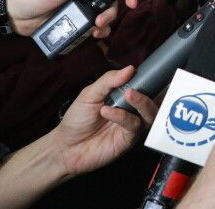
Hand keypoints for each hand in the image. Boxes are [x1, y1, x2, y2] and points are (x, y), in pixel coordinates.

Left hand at [0, 0, 143, 36]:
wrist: (14, 15)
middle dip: (118, 4)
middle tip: (121, 12)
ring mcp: (85, 3)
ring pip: (108, 10)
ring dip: (108, 19)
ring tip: (97, 26)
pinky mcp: (80, 18)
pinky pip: (98, 24)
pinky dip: (100, 29)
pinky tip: (94, 33)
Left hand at [0, 66, 157, 207]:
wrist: (62, 147)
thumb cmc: (72, 122)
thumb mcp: (88, 93)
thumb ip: (109, 80)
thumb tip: (128, 67)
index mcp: (123, 99)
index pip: (143, 86)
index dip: (151, 80)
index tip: (152, 70)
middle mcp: (130, 113)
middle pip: (152, 100)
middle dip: (150, 92)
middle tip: (139, 86)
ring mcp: (130, 128)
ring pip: (148, 113)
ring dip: (139, 103)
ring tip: (126, 96)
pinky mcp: (126, 142)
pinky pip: (133, 127)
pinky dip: (123, 117)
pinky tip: (108, 112)